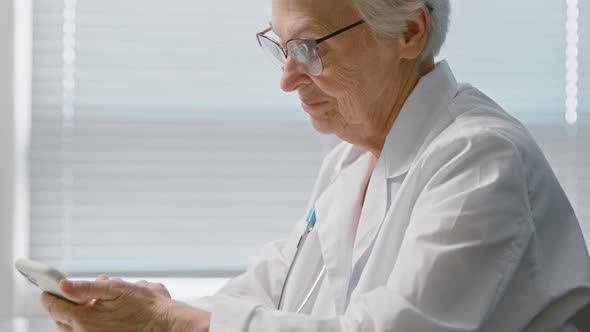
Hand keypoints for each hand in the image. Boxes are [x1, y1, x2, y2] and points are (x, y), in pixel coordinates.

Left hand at [40, 276, 194, 331]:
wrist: (164, 325)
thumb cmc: (144, 305)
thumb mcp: (115, 289)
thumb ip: (86, 287)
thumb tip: (62, 284)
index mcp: (84, 319)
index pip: (54, 307)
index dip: (49, 296)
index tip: (47, 289)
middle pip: (61, 321)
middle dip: (63, 306)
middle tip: (70, 294)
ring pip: (74, 329)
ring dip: (78, 315)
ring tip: (94, 302)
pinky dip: (89, 323)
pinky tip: (104, 314)